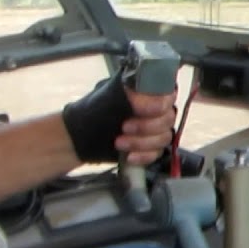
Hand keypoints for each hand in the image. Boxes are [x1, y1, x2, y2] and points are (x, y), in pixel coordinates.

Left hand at [63, 74, 178, 163]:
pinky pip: (158, 153)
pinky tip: (129, 156)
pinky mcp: (152, 147)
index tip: (140, 111)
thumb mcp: (111, 97)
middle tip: (124, 127)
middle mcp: (155, 108)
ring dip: (141, 143)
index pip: (169, 95)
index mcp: (148, 91)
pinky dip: (143, 156)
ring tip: (119, 143)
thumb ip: (134, 94)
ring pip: (164, 137)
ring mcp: (154, 129)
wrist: (80, 139)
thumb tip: (152, 100)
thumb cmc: (93, 113)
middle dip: (146, 127)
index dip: (159, 105)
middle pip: (168, 118)